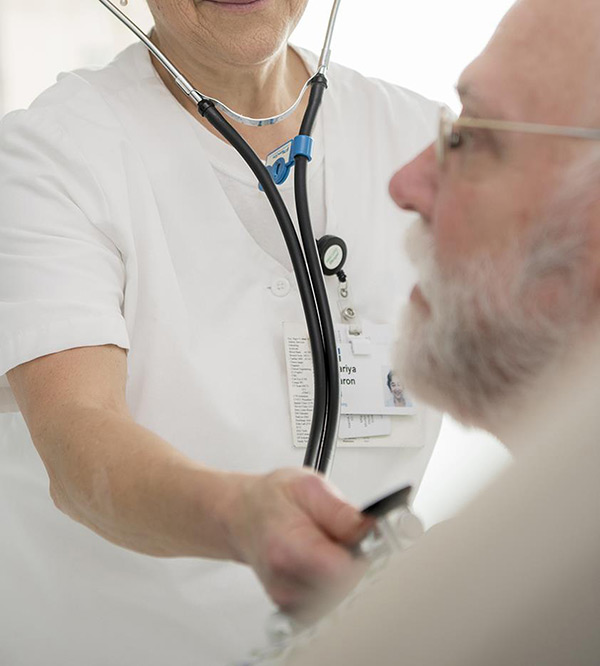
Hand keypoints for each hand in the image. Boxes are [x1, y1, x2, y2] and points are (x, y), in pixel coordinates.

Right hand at [221, 469, 372, 617]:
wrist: (243, 515)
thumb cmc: (271, 498)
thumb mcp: (308, 485)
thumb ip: (338, 509)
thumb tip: (367, 528)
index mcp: (287, 545)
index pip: (340, 571)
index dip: (362, 556)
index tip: (366, 540)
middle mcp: (284, 578)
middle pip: (342, 588)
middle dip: (356, 565)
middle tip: (351, 540)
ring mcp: (287, 596)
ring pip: (338, 598)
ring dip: (346, 575)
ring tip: (333, 548)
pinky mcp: (292, 606)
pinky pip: (327, 603)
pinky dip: (334, 584)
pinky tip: (326, 562)